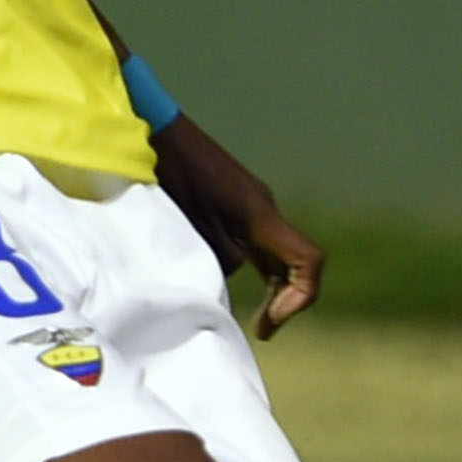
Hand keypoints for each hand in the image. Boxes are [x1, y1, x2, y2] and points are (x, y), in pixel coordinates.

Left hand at [150, 112, 322, 339]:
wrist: (152, 132)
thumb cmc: (168, 175)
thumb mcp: (190, 229)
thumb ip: (216, 260)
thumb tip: (223, 288)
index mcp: (260, 217)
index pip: (309, 261)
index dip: (299, 298)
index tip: (268, 320)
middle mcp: (265, 212)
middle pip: (297, 265)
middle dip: (284, 301)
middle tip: (260, 329)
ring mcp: (253, 208)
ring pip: (276, 257)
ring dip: (267, 287)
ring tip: (232, 309)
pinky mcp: (236, 206)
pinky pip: (256, 245)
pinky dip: (249, 268)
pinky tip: (215, 279)